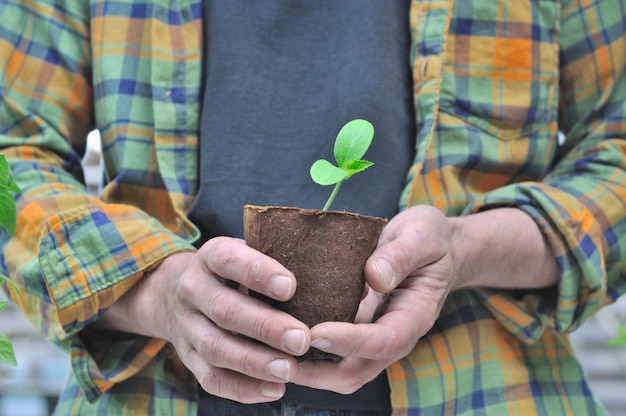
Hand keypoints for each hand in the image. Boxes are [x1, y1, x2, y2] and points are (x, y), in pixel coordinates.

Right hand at [95, 237, 311, 402]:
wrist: (174, 292)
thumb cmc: (232, 271)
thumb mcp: (244, 252)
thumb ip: (272, 257)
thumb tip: (318, 269)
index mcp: (209, 257)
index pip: (229, 260)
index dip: (258, 273)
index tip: (291, 287)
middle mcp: (192, 290)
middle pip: (224, 310)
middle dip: (265, 327)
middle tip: (301, 339)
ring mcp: (186, 326)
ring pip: (215, 348)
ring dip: (254, 362)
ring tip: (289, 370)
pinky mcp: (188, 357)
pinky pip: (210, 378)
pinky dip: (242, 388)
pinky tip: (274, 390)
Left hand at [291, 205, 457, 392]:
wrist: (437, 248)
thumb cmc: (430, 239)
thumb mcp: (422, 236)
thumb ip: (401, 255)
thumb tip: (373, 277)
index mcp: (414, 316)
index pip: (382, 340)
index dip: (349, 341)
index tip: (316, 333)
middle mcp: (394, 335)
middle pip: (356, 371)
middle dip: (317, 372)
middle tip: (278, 357)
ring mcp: (374, 335)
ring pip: (340, 369)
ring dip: (305, 368)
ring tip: (267, 353)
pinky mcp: (358, 328)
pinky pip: (332, 351)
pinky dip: (305, 351)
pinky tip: (276, 333)